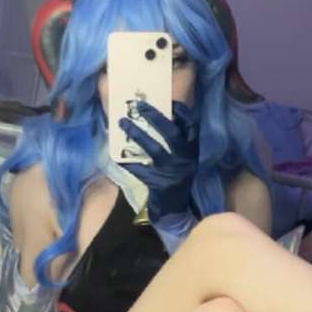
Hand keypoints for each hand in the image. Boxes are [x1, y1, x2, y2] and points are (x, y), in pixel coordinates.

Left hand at [118, 101, 198, 218]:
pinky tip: (119, 158)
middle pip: (171, 134)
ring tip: (123, 123)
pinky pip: (142, 171)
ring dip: (137, 134)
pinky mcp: (160, 185)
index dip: (182, 112)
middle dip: (155, 117)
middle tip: (138, 106)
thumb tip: (158, 117)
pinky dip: (130, 164)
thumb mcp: (182, 160)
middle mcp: (185, 160)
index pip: (192, 126)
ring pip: (155, 150)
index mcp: (192, 151)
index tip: (169, 101)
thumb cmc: (176, 180)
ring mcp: (173, 173)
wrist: (175, 210)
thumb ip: (175, 143)